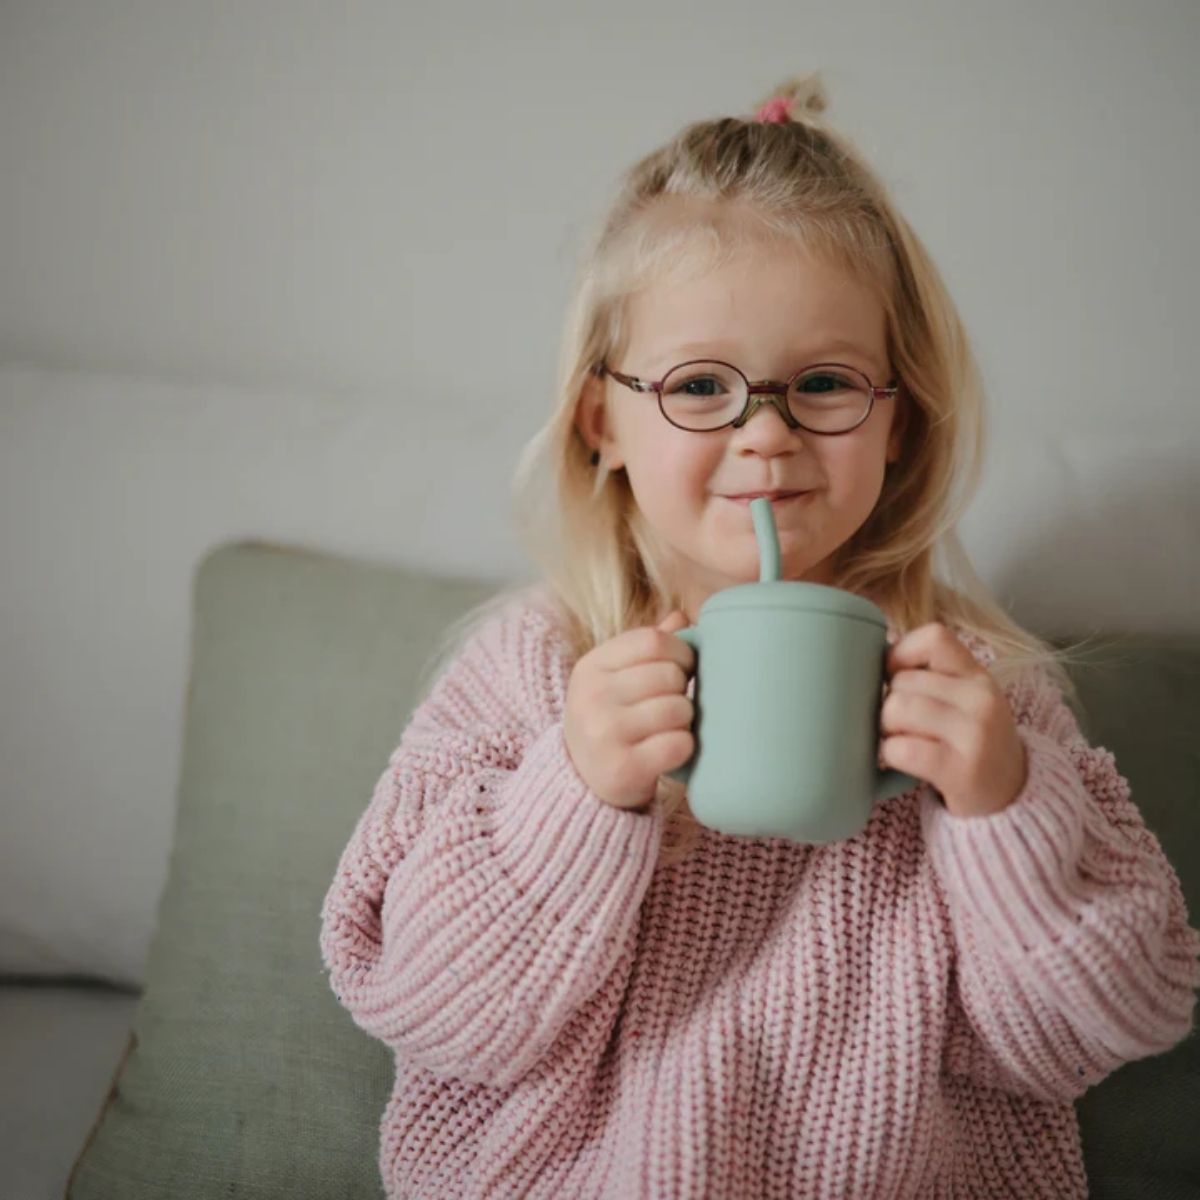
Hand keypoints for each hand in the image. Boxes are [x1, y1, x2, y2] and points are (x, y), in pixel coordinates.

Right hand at [563, 610, 695, 810]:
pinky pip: (679, 744)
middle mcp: (592, 697)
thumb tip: (683, 616)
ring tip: (669, 728)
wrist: (582, 782)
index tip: (683, 669)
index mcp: (591, 666)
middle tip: (672, 704)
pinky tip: (668, 751)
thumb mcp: (615, 678)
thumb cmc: (609, 720)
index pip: (653, 640)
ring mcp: (605, 733)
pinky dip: (684, 747)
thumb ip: (646, 647)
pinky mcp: (623, 769)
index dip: (680, 653)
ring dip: (684, 720)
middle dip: (683, 689)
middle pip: (669, 675)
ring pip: (678, 708)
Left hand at [880, 621, 1027, 817]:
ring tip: (900, 740)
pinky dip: (890, 755)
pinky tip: (903, 761)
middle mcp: (981, 699)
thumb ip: (931, 676)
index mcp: (978, 676)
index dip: (902, 652)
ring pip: (897, 709)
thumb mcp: (964, 700)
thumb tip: (869, 661)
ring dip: (886, 728)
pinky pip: (902, 749)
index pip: (934, 637)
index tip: (894, 676)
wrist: (1009, 796)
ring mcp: (974, 735)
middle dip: (888, 703)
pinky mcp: (961, 771)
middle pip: (902, 681)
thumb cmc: (970, 741)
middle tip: (900, 725)